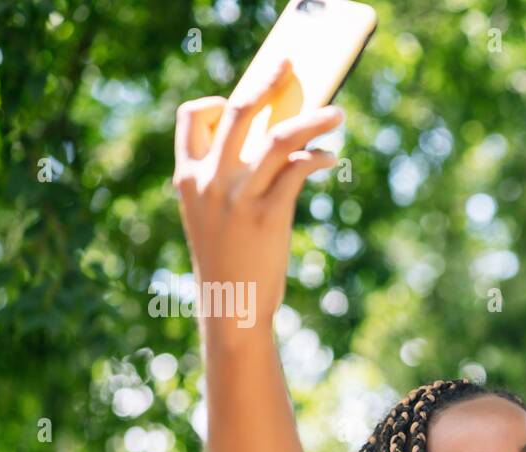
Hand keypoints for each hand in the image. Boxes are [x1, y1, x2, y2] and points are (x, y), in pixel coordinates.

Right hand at [171, 58, 343, 327]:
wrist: (232, 310)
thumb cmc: (230, 263)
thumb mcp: (213, 218)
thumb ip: (228, 182)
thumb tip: (274, 149)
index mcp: (187, 178)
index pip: (189, 117)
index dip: (215, 100)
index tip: (245, 100)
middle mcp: (209, 181)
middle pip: (237, 110)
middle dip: (267, 81)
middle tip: (289, 67)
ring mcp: (238, 197)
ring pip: (279, 136)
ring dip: (313, 119)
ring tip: (338, 114)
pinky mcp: (268, 215)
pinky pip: (299, 169)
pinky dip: (319, 157)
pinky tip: (331, 159)